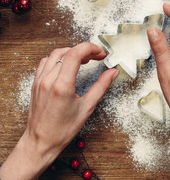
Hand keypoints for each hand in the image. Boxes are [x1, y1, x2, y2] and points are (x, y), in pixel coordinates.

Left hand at [0, 43, 117, 179]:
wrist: (40, 142)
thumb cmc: (62, 129)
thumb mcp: (87, 107)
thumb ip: (101, 86)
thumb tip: (113, 72)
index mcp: (62, 86)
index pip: (75, 54)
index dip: (91, 48)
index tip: (101, 54)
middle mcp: (48, 80)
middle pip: (67, 52)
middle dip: (84, 50)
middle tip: (96, 57)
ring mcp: (40, 81)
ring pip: (55, 54)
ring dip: (71, 53)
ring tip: (84, 60)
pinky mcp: (36, 84)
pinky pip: (45, 62)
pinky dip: (59, 59)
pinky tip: (67, 66)